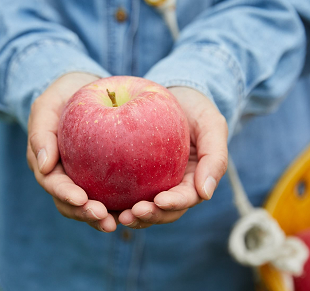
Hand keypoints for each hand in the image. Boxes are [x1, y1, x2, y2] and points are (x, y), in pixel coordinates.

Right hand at [27, 72, 118, 232]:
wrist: (86, 90)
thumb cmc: (63, 96)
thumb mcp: (47, 106)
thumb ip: (41, 132)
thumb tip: (43, 166)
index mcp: (48, 166)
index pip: (54, 184)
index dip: (66, 194)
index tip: (82, 198)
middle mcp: (67, 178)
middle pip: (73, 204)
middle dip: (87, 214)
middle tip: (105, 218)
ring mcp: (87, 180)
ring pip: (93, 205)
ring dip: (105, 217)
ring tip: (122, 221)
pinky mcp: (108, 177)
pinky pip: (116, 193)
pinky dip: (125, 202)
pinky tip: (142, 206)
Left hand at [118, 86, 227, 228]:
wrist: (171, 94)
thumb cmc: (195, 108)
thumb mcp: (211, 125)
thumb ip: (215, 158)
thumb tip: (205, 194)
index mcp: (192, 182)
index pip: (184, 198)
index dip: (173, 204)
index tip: (159, 200)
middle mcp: (170, 188)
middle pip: (160, 211)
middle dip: (148, 216)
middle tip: (131, 214)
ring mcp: (149, 184)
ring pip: (139, 208)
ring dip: (128, 216)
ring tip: (113, 215)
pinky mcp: (129, 177)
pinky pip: (119, 191)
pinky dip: (110, 200)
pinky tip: (94, 200)